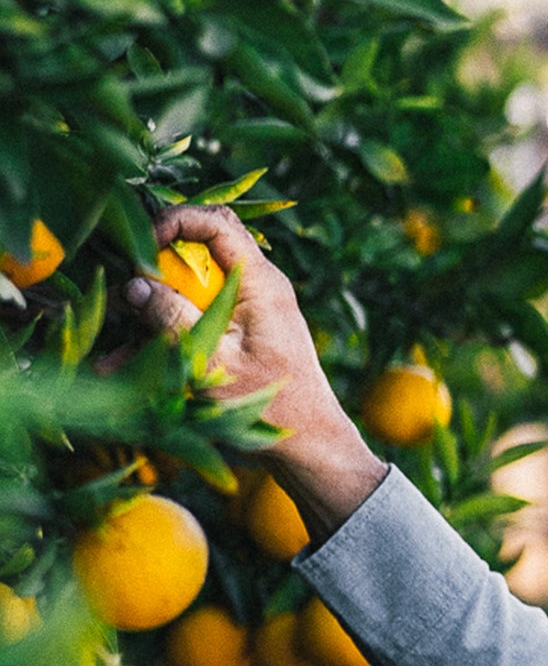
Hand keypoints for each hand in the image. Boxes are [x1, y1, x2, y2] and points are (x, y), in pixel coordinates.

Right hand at [124, 205, 386, 543]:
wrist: (313, 445)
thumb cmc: (273, 405)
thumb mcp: (214, 362)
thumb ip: (173, 319)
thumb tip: (135, 285)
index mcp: (261, 284)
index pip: (216, 222)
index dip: (174, 221)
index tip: (141, 247)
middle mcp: (259, 287)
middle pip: (200, 249)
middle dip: (156, 266)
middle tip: (125, 297)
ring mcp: (252, 308)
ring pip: (192, 287)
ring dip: (154, 310)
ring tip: (116, 346)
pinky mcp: (243, 332)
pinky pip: (198, 319)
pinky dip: (168, 336)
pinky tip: (126, 366)